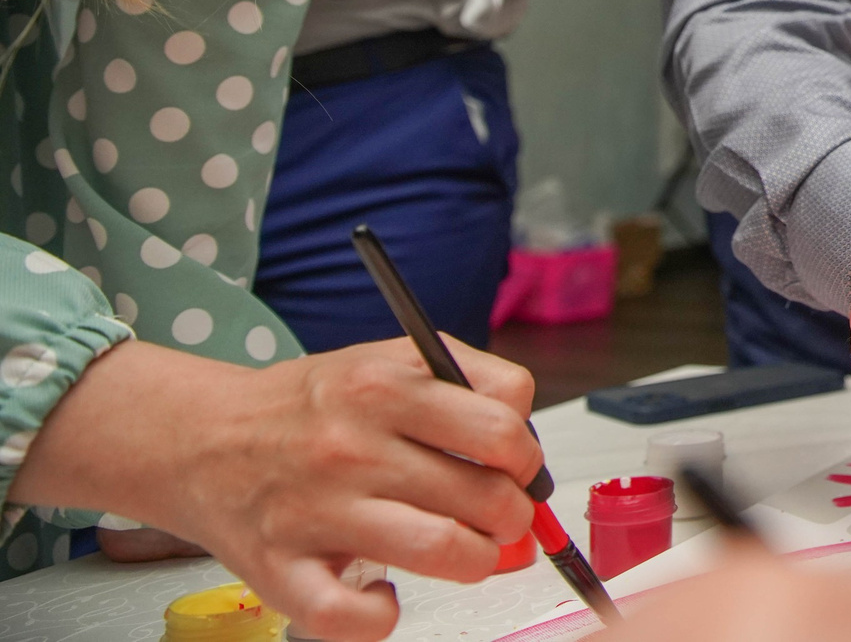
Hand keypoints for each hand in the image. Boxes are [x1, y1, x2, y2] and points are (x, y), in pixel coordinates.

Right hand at [14, 335, 540, 641]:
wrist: (199, 438)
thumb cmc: (308, 406)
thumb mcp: (387, 360)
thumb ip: (466, 381)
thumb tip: (525, 442)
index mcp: (384, 388)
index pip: (502, 424)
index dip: (526, 453)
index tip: (516, 466)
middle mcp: (351, 448)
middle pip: (485, 495)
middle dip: (514, 515)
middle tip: (502, 517)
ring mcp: (315, 512)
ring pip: (441, 551)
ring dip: (476, 562)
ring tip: (467, 552)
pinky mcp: (280, 570)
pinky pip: (351, 616)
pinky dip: (383, 616)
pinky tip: (386, 594)